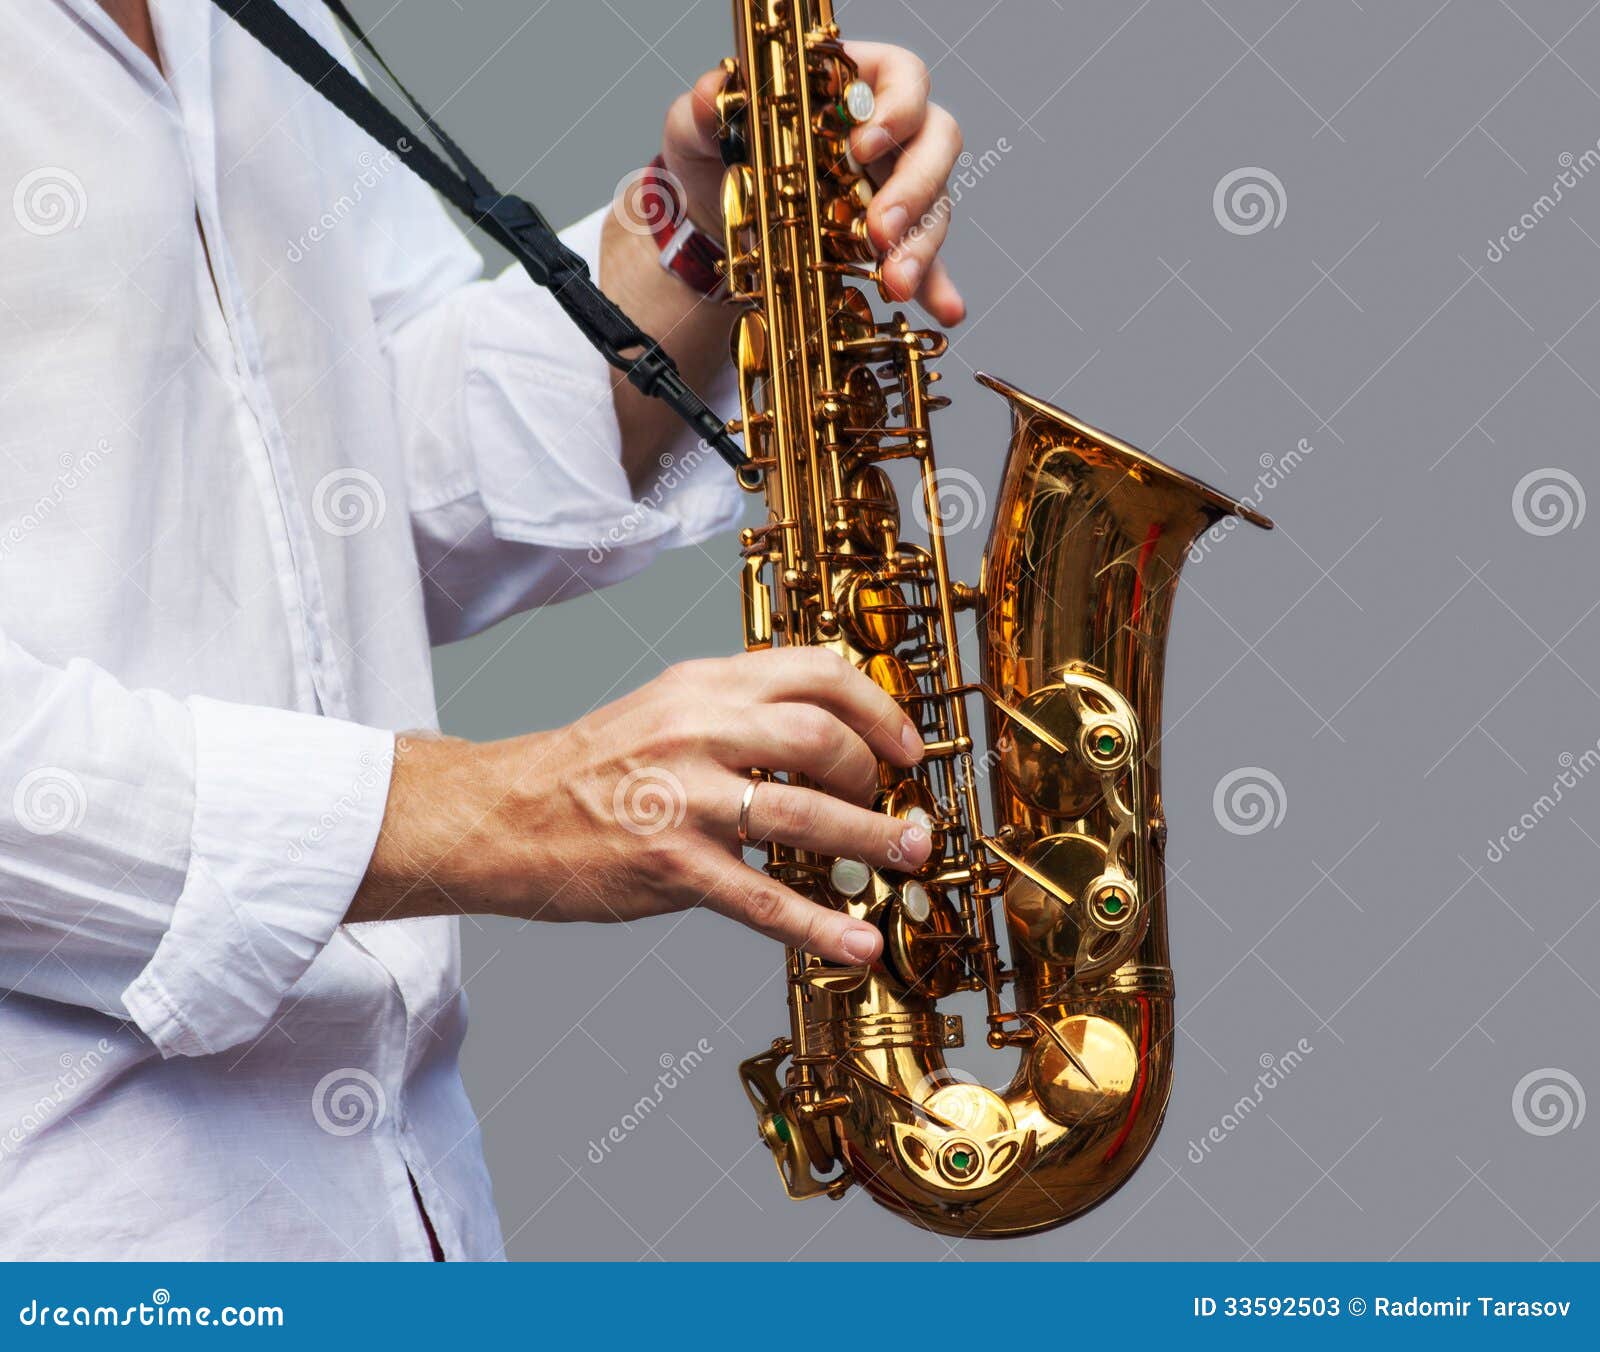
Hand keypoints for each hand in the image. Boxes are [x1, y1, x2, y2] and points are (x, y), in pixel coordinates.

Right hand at [354, 650, 931, 963]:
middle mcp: (697, 731)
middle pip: (823, 737)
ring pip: (806, 815)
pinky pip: (764, 900)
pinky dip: (821, 926)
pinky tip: (857, 944)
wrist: (501, 814)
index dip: (877, 709)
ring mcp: (684, 799)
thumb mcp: (663, 708)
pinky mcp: (671, 866)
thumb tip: (826, 736)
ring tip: (909, 857)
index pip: (815, 671)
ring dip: (873, 841)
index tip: (904, 745)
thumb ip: (737, 712)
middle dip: (877, 776)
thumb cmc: (588, 768)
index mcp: (701, 685)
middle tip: (895, 807)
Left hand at [662, 42, 966, 325]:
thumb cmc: (718, 154)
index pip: (903, 76)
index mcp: (853, 84)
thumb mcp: (699, 127)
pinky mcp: (892, 238)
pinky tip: (945, 309)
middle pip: (935, 141)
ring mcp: (896, 185)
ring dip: (921, 246)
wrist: (715, 217)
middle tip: (882, 230)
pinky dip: (936, 285)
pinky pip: (926, 259)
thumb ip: (703, 108)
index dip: (897, 106)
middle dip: (915, 188)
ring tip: (898, 284)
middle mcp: (888, 131)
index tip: (864, 146)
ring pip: (934, 204)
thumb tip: (710, 93)